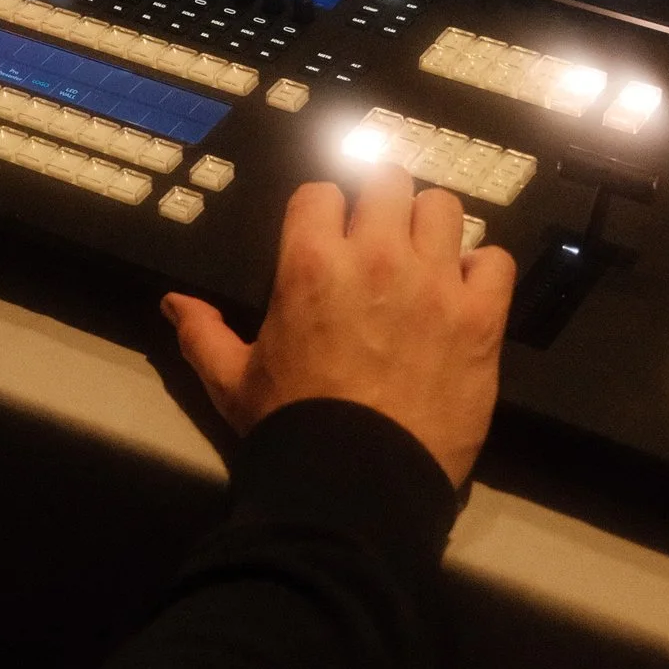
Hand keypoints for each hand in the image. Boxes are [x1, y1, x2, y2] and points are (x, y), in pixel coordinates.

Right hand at [163, 165, 512, 487]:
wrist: (357, 486)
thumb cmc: (292, 429)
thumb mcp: (233, 382)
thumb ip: (203, 335)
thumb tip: (174, 303)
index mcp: (312, 264)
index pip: (321, 192)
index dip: (323, 210)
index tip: (329, 231)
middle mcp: (376, 258)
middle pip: (388, 182)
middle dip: (381, 202)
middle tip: (381, 233)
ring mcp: (434, 283)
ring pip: (444, 208)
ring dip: (432, 227)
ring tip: (426, 257)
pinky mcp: (479, 316)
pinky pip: (494, 260)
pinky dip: (481, 270)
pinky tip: (466, 291)